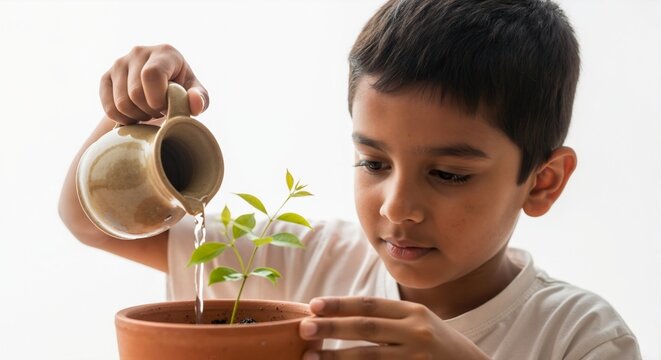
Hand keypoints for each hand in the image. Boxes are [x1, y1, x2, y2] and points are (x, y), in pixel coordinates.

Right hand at [100, 44, 208, 124]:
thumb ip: (200, 98)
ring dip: (138, 116)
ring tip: (149, 111)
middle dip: (150, 110)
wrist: (160, 89)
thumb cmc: (181, 90)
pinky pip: (110, 108)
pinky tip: (135, 114)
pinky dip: (124, 119)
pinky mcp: (105, 77)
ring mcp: (119, 63)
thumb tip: (195, 103)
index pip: (151, 75)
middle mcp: (139, 52)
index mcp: (164, 53)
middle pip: (135, 93)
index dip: (157, 98)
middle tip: (160, 110)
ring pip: (122, 103)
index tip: (166, 106)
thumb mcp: (195, 94)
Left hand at [299, 297, 489, 359]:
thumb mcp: (421, 323)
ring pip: (368, 357)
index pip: (370, 304)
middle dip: (332, 327)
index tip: (314, 305)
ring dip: (336, 358)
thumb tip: (342, 317)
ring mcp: (416, 358)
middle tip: (304, 327)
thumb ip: (390, 318)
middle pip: (366, 327)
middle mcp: (416, 332)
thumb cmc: (439, 346)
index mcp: (414, 312)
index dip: (341, 304)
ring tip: (310, 358)